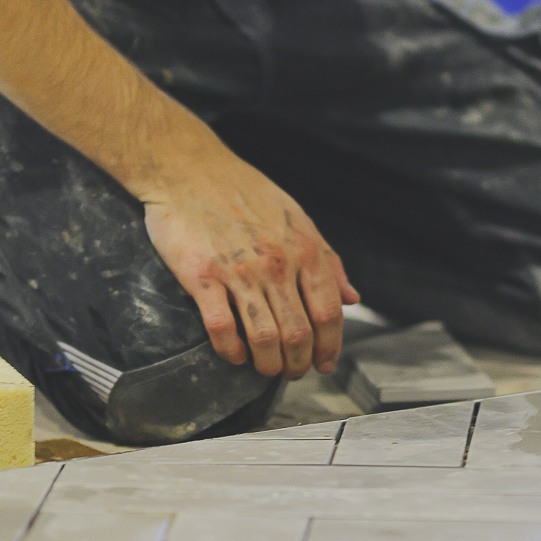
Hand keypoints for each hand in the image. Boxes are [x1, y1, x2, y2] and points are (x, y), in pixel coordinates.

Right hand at [143, 145, 358, 379]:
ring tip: (265, 368)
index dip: (330, 346)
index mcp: (304, 249)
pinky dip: (231, 351)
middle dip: (298, 363)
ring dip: (268, 364)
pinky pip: (221, 328)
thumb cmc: (243, 192)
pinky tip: (234, 354)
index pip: (328, 312)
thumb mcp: (296, 218)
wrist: (188, 169)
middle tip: (291, 371)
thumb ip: (327, 260)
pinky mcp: (202, 276)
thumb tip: (353, 297)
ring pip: (264, 338)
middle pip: (299, 333)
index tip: (323, 363)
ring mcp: (238, 271)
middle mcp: (276, 263)